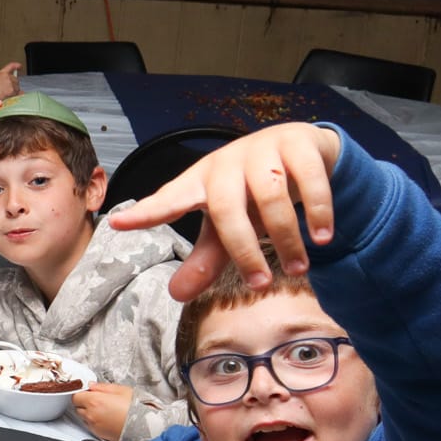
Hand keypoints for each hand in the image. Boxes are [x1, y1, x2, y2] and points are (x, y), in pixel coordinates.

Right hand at [0, 61, 22, 99]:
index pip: (11, 66)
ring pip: (17, 88)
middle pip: (16, 80)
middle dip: (13, 85)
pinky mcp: (12, 91)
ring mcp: (11, 84)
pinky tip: (10, 98)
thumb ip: (1, 81)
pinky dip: (15, 96)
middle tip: (7, 91)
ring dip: (13, 92)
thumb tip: (7, 86)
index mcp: (2, 73)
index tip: (20, 66)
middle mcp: (8, 77)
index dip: (16, 66)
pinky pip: (17, 94)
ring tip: (5, 96)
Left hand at [72, 382, 133, 440]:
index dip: (82, 392)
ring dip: (89, 412)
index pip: (75, 395)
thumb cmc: (137, 409)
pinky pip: (90, 426)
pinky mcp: (99, 435)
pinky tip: (107, 418)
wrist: (146, 427)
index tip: (88, 391)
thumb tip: (92, 385)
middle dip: (84, 402)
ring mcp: (94, 426)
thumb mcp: (122, 390)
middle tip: (97, 399)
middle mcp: (91, 415)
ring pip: (83, 417)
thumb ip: (102, 387)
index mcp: (94, 401)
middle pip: (77, 407)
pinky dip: (95, 421)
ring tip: (105, 409)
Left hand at [107, 122, 341, 300]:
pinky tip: (322, 236)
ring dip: (286, 237)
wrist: (300, 148)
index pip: (168, 199)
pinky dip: (317, 211)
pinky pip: (308, 180)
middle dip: (243, 250)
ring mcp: (262, 150)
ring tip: (299, 267)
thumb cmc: (252, 192)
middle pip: (226, 207)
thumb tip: (176, 296)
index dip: (146, 212)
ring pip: (270, 194)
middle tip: (260, 284)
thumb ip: (205, 259)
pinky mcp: (298, 143)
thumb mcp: (227, 227)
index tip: (117, 224)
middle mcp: (227, 163)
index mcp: (200, 182)